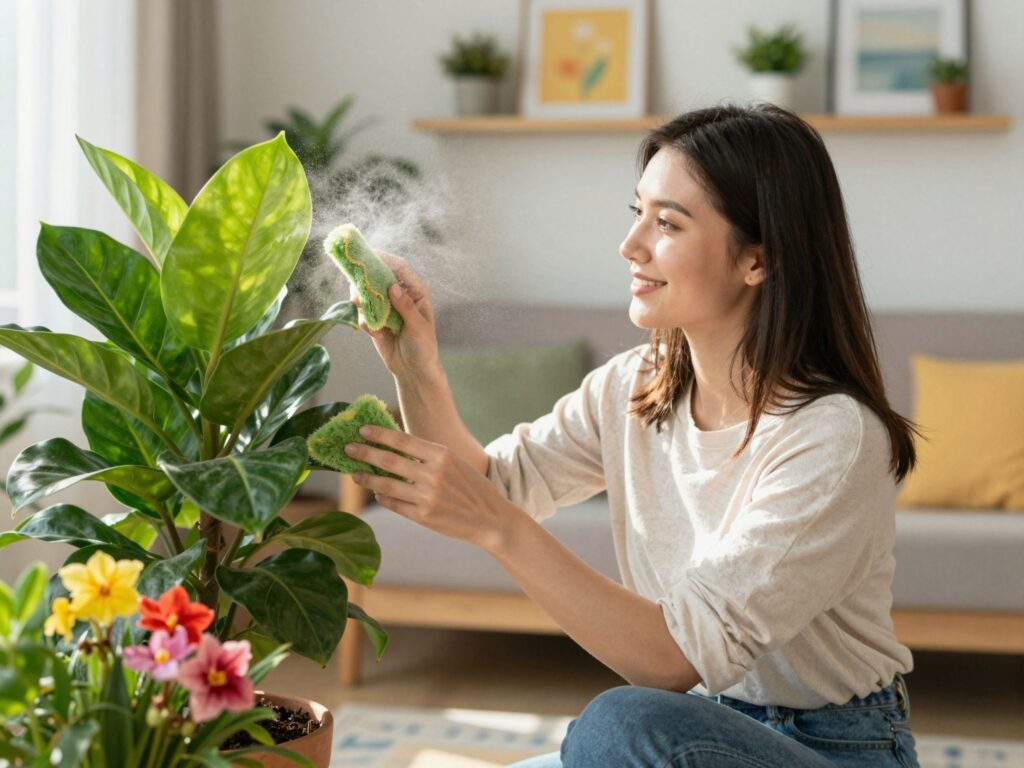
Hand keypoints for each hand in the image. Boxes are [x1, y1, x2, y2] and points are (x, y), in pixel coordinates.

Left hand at [344, 424, 515, 551]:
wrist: (491, 519)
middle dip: (364, 453)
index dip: (379, 434)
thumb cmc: (471, 487)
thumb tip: (392, 448)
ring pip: (386, 485)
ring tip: (354, 473)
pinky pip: (394, 504)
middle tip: (348, 448)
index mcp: (442, 455)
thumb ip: (427, 456)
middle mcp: (433, 475)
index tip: (362, 430)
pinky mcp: (423, 516)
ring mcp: (427, 497)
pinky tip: (377, 492)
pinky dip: (383, 497)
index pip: (402, 440)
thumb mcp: (454, 463)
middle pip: (389, 461)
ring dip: (366, 478)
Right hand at [351, 251, 439, 378]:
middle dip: (366, 279)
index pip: (399, 268)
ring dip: (361, 299)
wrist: (413, 370)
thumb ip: (405, 306)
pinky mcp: (375, 321)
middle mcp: (399, 296)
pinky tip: (374, 332)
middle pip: (379, 278)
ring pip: (367, 294)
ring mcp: (386, 308)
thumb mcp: (418, 326)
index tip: (369, 254)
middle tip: (355, 283)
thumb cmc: (423, 346)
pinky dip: (364, 320)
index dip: (385, 259)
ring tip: (358, 305)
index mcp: (415, 292)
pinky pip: (364, 314)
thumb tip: (393, 286)